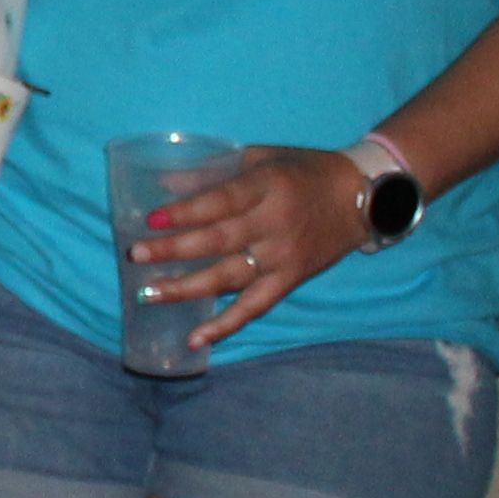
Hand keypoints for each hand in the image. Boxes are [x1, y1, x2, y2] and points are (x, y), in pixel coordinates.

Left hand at [136, 145, 372, 342]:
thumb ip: (213, 171)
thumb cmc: (304, 171)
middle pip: (218, 241)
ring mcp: (283, 256)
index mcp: (267, 187)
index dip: (185, 212)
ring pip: (229, 277)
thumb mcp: (261, 159)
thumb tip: (163, 183)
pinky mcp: (291, 280)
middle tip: (135, 256)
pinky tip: (196, 339)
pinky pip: (255, 307)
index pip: (220, 202)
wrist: (363, 197)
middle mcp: (274, 224)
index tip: (150, 219)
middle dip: (173, 251)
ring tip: (148, 294)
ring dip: (186, 289)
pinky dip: (226, 325)